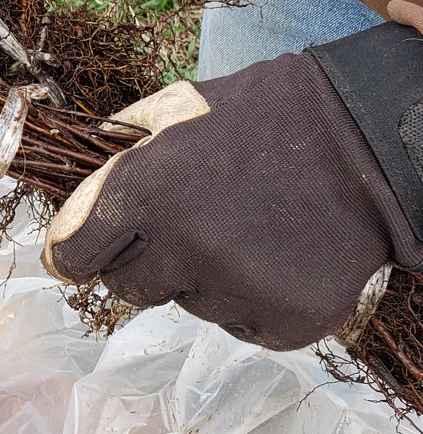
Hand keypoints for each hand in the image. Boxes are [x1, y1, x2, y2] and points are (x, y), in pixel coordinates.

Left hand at [42, 34, 422, 350]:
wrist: (361, 140)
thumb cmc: (259, 116)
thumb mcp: (174, 111)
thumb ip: (120, 150)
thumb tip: (77, 187)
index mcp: (144, 192)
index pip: (74, 254)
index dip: (73, 254)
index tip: (76, 256)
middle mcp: (183, 247)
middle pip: (125, 287)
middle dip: (138, 263)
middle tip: (174, 232)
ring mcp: (237, 289)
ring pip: (186, 303)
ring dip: (199, 276)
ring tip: (241, 228)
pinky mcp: (284, 322)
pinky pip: (239, 323)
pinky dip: (248, 298)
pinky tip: (274, 255)